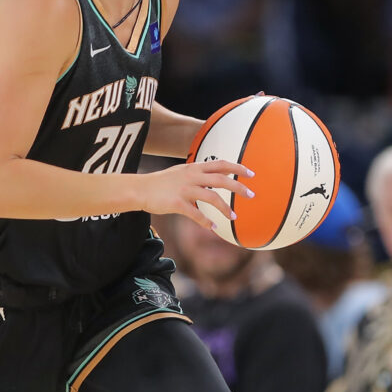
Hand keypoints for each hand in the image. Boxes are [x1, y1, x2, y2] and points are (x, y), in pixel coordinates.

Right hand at [140, 160, 254, 228]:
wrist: (140, 189)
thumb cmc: (161, 183)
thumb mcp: (180, 173)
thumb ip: (196, 174)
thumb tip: (212, 178)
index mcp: (194, 168)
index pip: (221, 164)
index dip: (237, 168)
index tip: (251, 173)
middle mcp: (191, 176)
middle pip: (221, 179)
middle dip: (238, 187)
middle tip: (251, 195)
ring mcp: (184, 189)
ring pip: (212, 197)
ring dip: (225, 208)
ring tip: (234, 217)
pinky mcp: (177, 203)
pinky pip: (196, 214)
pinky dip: (206, 222)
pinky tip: (213, 228)